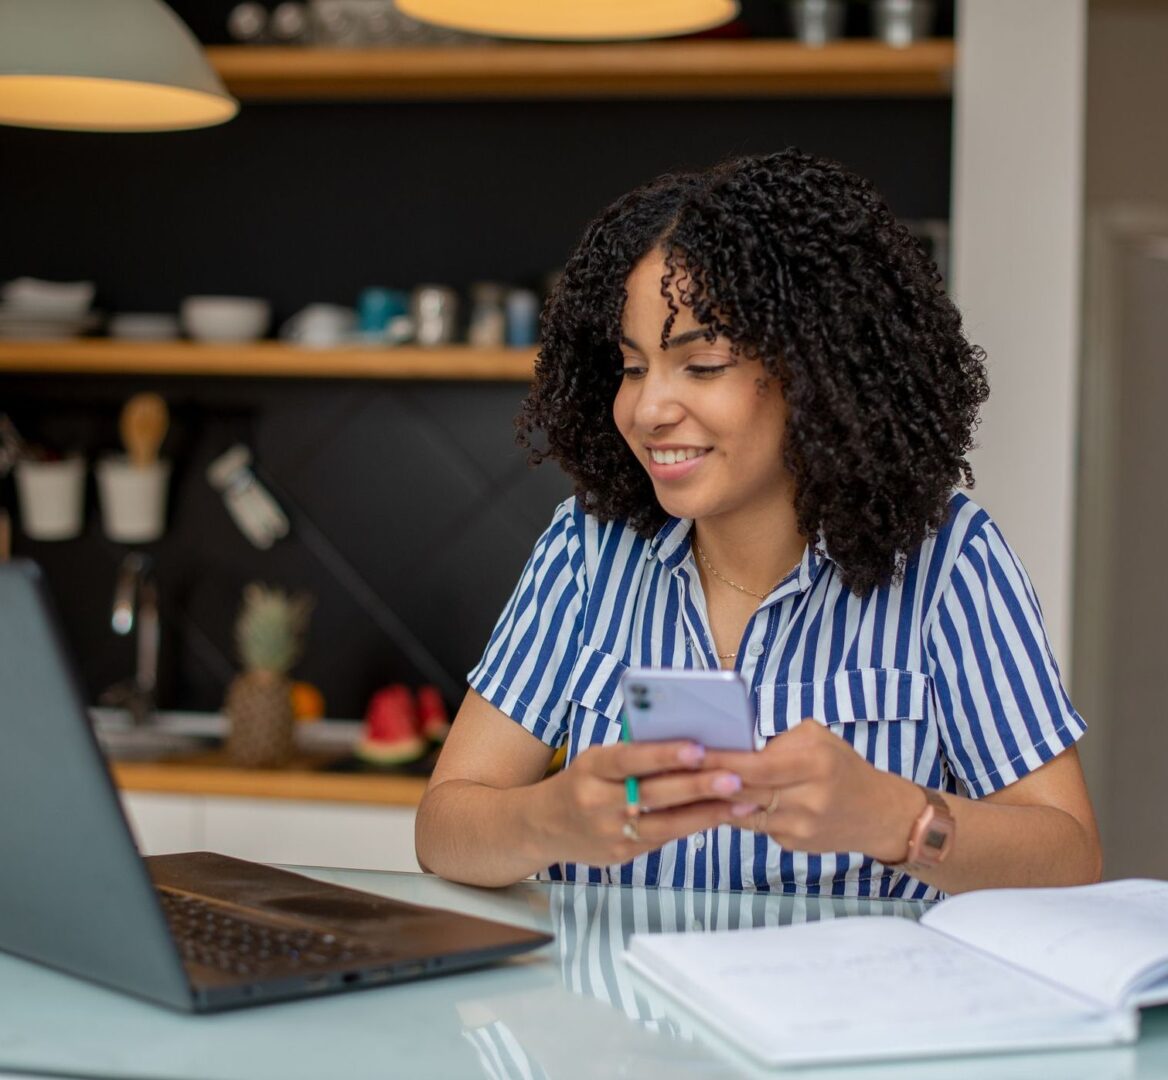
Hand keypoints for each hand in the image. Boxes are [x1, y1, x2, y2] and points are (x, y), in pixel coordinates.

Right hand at [539, 740, 746, 866]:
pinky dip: (694, 826)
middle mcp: (598, 801)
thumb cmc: (582, 782)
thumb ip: (634, 755)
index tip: (697, 749)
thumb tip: (688, 744)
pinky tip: (721, 816)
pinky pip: (663, 838)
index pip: (629, 759)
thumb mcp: (597, 760)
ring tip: (741, 800)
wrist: (542, 826)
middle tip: (734, 777)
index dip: (662, 755)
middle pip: (652, 794)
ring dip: (706, 812)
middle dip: (696, 786)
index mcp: (592, 768)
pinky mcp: (621, 855)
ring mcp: (609, 833)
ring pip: (664, 823)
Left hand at [703, 720, 919, 861]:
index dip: (722, 761)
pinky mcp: (794, 845)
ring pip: (744, 813)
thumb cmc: (841, 766)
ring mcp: (801, 827)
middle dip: (708, 781)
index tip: (691, 752)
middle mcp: (809, 799)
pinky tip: (712, 804)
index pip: (758, 765)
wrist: (879, 813)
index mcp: (815, 764)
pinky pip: (754, 826)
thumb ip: (777, 743)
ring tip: (683, 786)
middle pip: (746, 791)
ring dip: (714, 800)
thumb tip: (733, 749)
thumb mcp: (817, 739)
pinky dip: (734, 813)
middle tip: (673, 771)